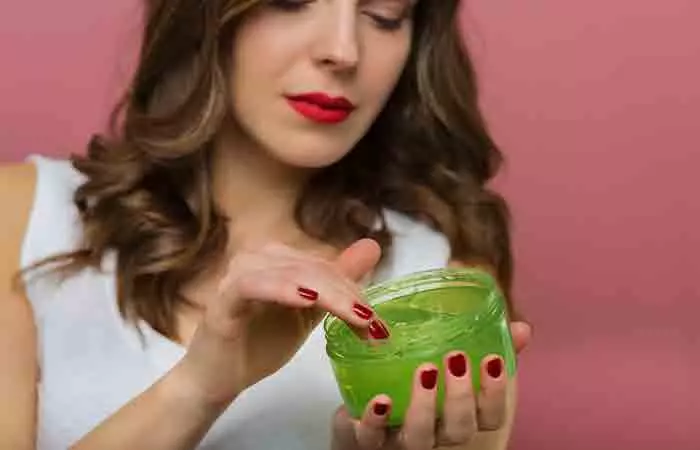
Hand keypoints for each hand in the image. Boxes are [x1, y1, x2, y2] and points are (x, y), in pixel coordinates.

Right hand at [176, 238, 383, 406]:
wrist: (218, 378)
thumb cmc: (259, 343)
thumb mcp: (308, 314)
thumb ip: (337, 283)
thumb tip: (373, 247)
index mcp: (279, 259)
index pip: (326, 267)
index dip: (355, 291)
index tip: (379, 324)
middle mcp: (259, 258)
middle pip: (314, 269)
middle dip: (348, 296)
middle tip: (374, 324)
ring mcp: (239, 274)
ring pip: (293, 274)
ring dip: (329, 294)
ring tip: (356, 316)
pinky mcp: (224, 297)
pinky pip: (254, 285)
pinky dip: (283, 289)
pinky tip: (307, 300)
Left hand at [331, 321, 532, 449]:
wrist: (363, 404)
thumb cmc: (415, 382)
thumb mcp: (450, 361)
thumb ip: (486, 344)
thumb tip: (522, 328)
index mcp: (458, 416)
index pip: (490, 417)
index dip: (495, 394)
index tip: (492, 359)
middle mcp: (435, 432)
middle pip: (459, 430)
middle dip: (461, 397)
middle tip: (456, 358)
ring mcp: (402, 438)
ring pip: (420, 438)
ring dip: (424, 406)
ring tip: (425, 370)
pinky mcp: (367, 437)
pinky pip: (372, 438)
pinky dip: (376, 421)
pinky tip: (380, 400)